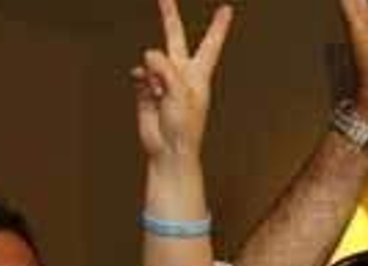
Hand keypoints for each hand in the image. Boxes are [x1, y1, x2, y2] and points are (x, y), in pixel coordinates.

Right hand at [133, 0, 232, 162]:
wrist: (169, 151)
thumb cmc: (185, 128)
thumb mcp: (181, 93)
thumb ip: (166, 68)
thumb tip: (149, 53)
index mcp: (199, 75)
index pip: (210, 44)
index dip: (218, 26)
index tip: (226, 10)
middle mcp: (182, 74)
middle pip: (175, 38)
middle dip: (169, 18)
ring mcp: (163, 81)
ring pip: (152, 60)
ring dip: (153, 73)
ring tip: (160, 94)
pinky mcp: (147, 90)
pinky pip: (140, 74)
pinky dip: (141, 78)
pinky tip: (146, 88)